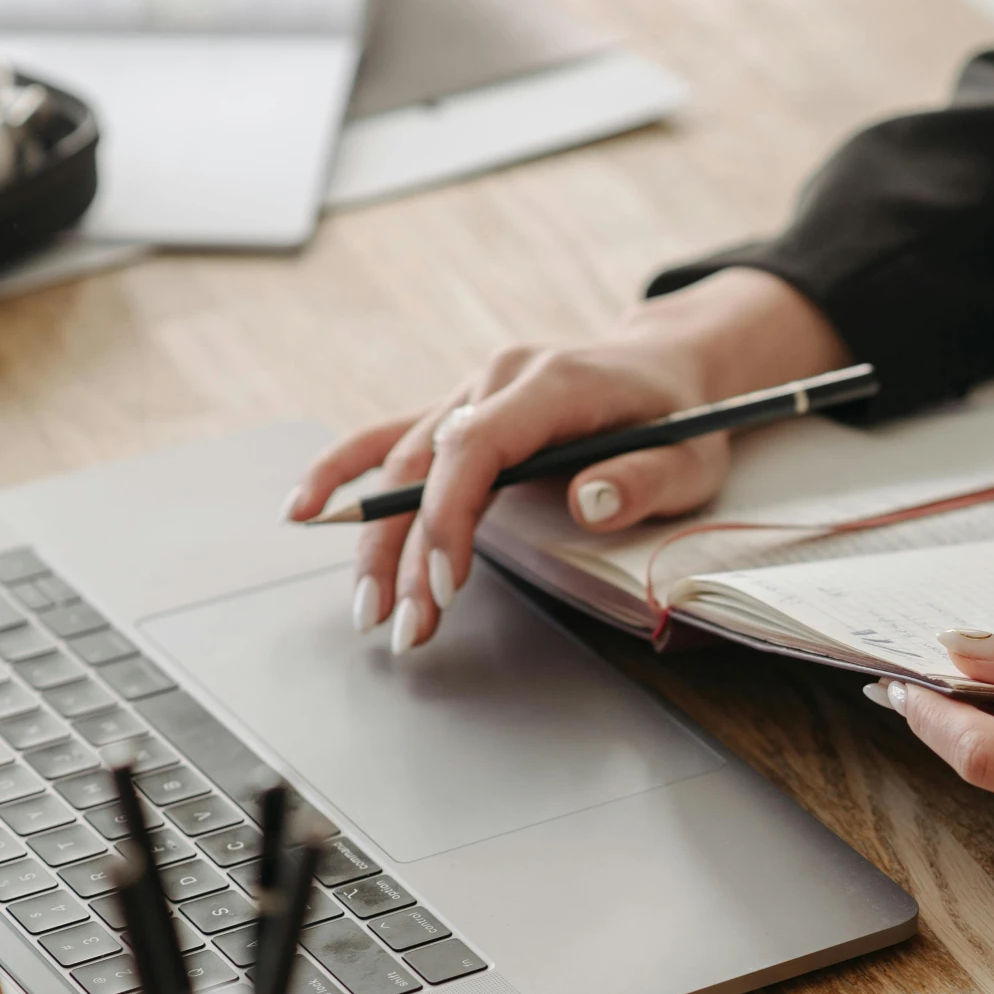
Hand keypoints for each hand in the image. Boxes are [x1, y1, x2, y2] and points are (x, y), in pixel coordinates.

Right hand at [283, 268, 849, 652]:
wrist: (666, 367)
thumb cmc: (681, 419)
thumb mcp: (690, 457)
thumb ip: (644, 479)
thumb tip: (588, 499)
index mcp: (550, 383)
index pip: (477, 447)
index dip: (451, 515)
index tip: (446, 582)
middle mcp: (495, 381)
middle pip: (426, 467)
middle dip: (408, 553)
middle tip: (404, 626)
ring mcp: (469, 392)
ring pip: (400, 465)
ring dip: (377, 539)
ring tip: (368, 609)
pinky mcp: (457, 413)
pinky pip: (388, 439)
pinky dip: (343, 472)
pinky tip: (303, 508)